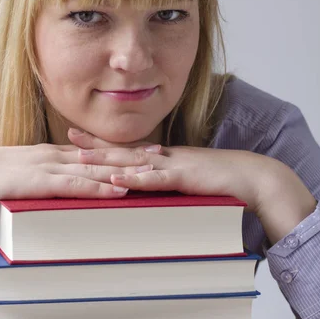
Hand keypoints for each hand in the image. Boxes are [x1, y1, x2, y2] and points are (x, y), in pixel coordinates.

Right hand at [0, 143, 144, 243]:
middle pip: (101, 155)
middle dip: (132, 155)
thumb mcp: (22, 172)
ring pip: (95, 168)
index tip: (142, 148)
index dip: (119, 149)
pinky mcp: (43, 182)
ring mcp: (50, 167)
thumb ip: (41, 175)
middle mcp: (55, 155)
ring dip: (124, 170)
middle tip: (160, 154)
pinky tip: (120, 190)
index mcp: (51, 153)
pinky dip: (101, 187)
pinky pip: (77, 185)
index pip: (93, 149)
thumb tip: (54, 183)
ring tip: (151, 171)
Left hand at [68, 128, 316, 242]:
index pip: (126, 147)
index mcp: (162, 156)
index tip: (77, 137)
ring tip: (79, 157)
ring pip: (132, 161)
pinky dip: (135, 178)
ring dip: (105, 159)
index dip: (102, 142)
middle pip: (122, 149)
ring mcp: (172, 165)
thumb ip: (166, 177)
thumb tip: (145, 182)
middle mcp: (163, 156)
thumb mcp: (186, 176)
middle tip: (68, 136)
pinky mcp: (183, 177)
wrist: (251, 176)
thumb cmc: (219, 179)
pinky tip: (116, 177)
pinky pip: (155, 179)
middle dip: (94, 144)